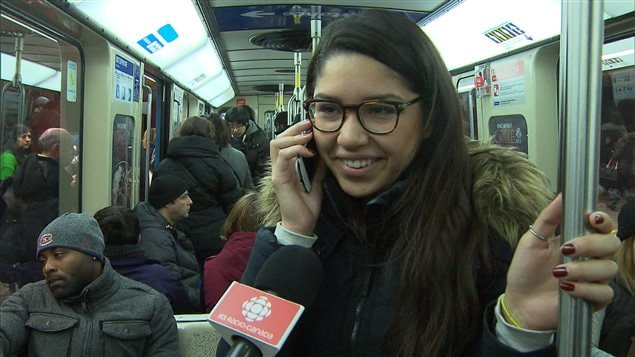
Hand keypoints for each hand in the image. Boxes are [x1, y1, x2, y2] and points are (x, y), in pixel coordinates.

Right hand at [269, 120, 325, 235]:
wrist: (302, 224)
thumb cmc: (306, 207)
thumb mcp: (316, 183)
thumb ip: (317, 170)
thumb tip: (325, 157)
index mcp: (287, 168)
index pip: (285, 143)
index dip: (295, 132)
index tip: (310, 126)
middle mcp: (280, 168)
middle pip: (277, 139)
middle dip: (292, 129)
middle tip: (308, 124)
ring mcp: (277, 173)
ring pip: (276, 144)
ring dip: (293, 137)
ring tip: (307, 137)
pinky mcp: (279, 179)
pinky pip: (282, 157)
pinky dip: (295, 150)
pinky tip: (307, 153)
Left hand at [503, 193, 619, 329]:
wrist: (519, 301)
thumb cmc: (526, 270)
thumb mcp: (532, 240)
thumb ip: (549, 218)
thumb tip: (562, 194)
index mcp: (579, 239)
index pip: (604, 225)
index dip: (603, 220)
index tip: (591, 219)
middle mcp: (591, 257)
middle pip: (612, 244)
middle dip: (591, 244)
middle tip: (567, 249)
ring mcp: (595, 278)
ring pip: (609, 268)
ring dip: (583, 269)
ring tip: (558, 273)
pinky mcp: (594, 299)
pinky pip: (604, 292)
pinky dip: (584, 289)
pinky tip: (566, 289)